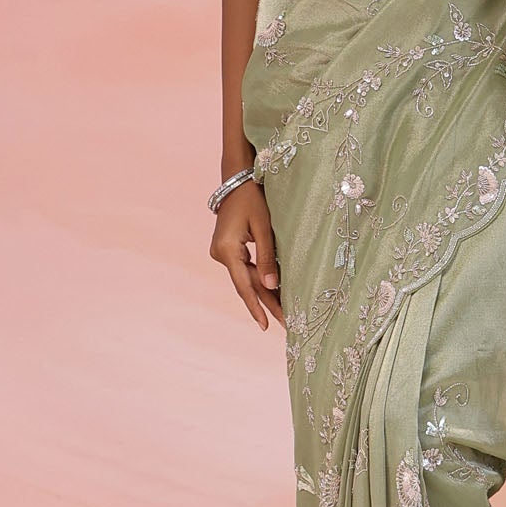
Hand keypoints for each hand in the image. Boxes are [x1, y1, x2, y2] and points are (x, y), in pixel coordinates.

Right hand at [209, 180, 283, 329]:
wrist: (236, 180)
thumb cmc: (252, 199)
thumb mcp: (263, 227)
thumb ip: (267, 257)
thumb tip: (272, 286)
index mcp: (227, 250)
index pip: (244, 285)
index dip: (256, 307)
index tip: (266, 326)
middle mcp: (220, 254)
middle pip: (246, 285)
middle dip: (266, 304)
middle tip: (285, 324)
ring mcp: (222, 253)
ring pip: (246, 279)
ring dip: (264, 293)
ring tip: (283, 313)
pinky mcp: (228, 250)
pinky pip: (244, 269)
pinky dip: (258, 279)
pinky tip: (273, 292)